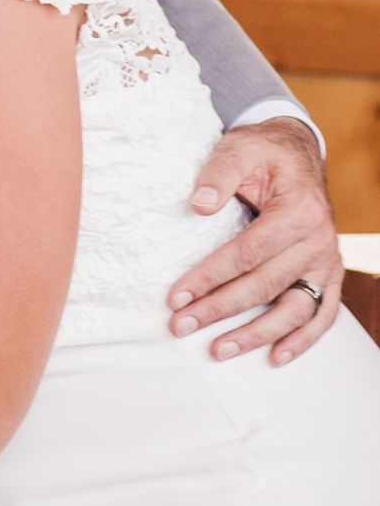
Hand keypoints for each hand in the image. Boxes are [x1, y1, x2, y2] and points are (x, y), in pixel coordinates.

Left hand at [168, 117, 341, 364]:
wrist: (294, 152)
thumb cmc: (263, 153)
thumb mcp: (238, 149)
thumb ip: (218, 174)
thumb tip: (198, 205)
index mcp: (298, 210)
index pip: (248, 254)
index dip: (210, 277)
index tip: (177, 297)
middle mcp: (319, 239)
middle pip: (265, 285)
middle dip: (220, 309)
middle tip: (181, 326)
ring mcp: (327, 260)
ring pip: (295, 308)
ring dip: (257, 334)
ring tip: (219, 349)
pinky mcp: (328, 273)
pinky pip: (323, 313)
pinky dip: (303, 339)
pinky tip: (276, 356)